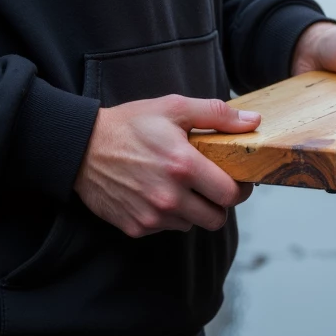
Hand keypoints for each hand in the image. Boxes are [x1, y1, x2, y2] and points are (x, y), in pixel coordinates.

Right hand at [73, 96, 258, 238]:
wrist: (82, 147)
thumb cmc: (129, 124)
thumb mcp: (173, 107)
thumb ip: (216, 115)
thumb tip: (253, 122)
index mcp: (183, 165)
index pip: (231, 194)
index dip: (238, 187)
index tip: (233, 178)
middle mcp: (169, 196)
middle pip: (216, 218)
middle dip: (218, 203)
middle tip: (209, 185)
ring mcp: (152, 215)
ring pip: (191, 224)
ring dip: (192, 209)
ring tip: (177, 185)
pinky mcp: (136, 227)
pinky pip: (166, 228)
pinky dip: (167, 215)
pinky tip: (154, 192)